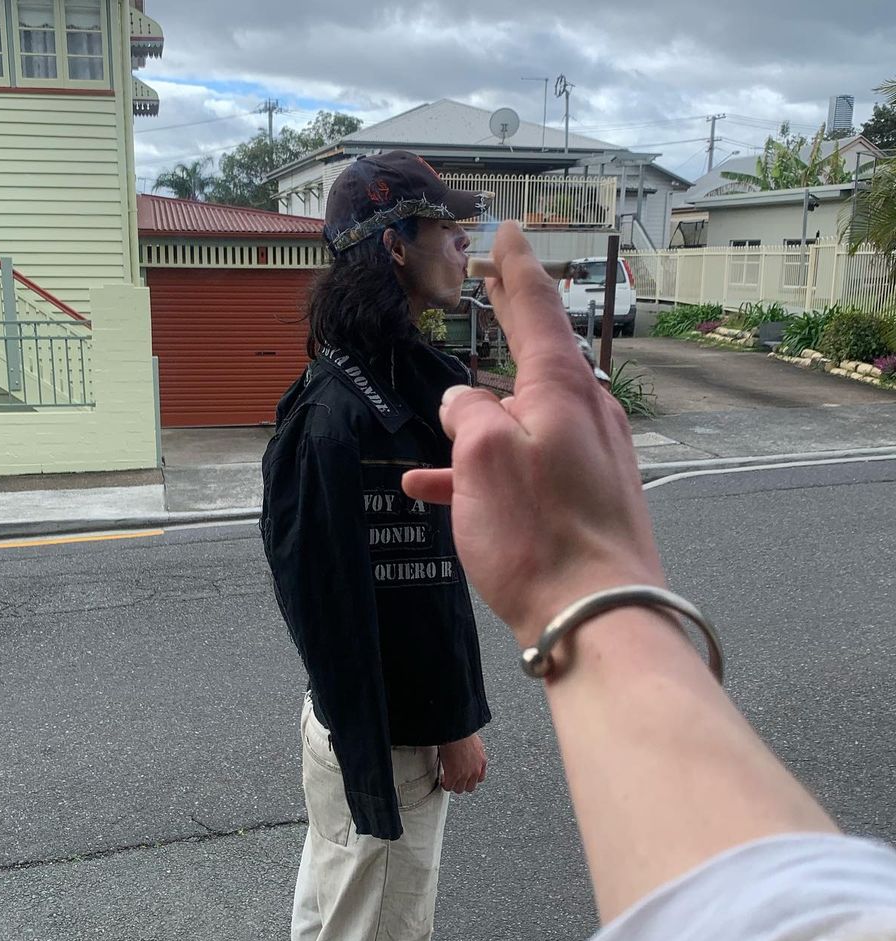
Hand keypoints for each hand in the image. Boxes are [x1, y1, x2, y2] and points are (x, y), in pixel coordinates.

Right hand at [402, 221, 664, 648]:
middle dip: (510, 319)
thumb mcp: (483, 458)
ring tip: (433, 431)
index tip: (510, 231)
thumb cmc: (539, 535)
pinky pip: (526, 469)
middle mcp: (586, 414)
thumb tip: (464, 401)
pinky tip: (435, 492)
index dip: (517, 266)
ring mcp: (589, 458)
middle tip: (495, 282)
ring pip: (522, 419)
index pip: (537, 307)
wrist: (599, 617)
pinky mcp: (584, 499)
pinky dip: (485, 472)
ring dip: (477, 421)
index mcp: (563, 390)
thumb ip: (467, 414)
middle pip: (538, 353)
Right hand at [438, 733, 486, 793]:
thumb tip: (468, 750)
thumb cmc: (464, 731)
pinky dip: (444, 784)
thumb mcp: (474, 742)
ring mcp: (465, 774)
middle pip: (470, 787)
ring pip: (459, 789)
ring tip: (447, 779)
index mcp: (482, 761)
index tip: (465, 776)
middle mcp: (476, 770)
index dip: (471, 779)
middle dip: (462, 784)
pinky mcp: (453, 776)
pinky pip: (448, 787)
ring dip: (453, 785)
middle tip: (454, 779)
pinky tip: (441, 778)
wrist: (457, 732)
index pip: (480, 778)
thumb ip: (473, 751)